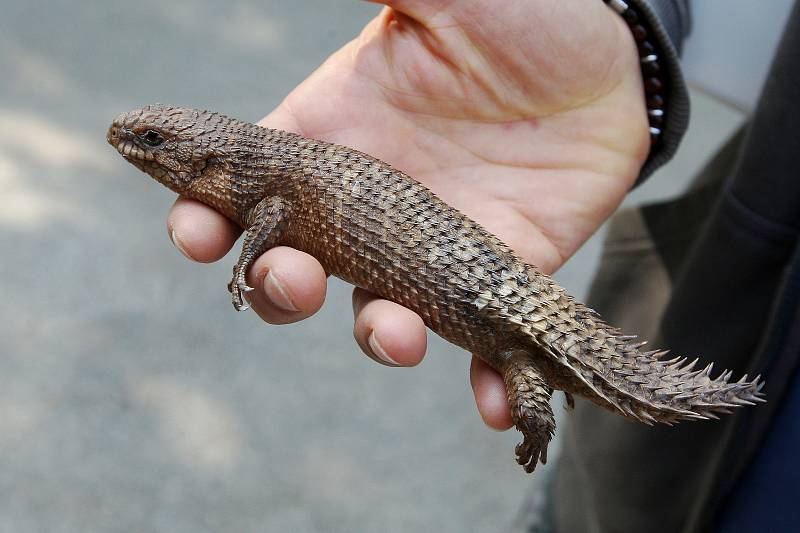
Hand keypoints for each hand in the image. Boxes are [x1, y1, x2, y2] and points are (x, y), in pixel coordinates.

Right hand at [167, 0, 648, 429]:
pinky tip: (492, 402)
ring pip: (381, 315)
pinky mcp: (497, 272)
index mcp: (332, 138)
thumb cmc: (521, 16)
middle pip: (297, 266)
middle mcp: (368, 204)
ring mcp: (429, 247)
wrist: (608, 62)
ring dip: (377, 339)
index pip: (245, 188)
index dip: (207, 218)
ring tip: (394, 334)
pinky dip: (485, 382)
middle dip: (276, 288)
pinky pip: (481, 343)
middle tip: (288, 277)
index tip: (193, 233)